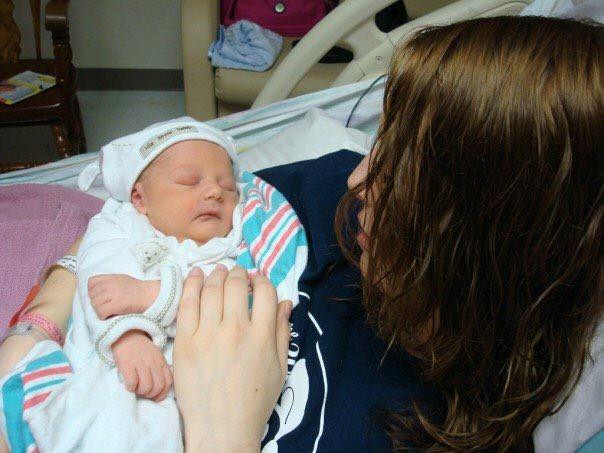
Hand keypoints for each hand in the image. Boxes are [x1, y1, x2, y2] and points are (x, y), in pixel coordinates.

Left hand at [88, 274, 159, 318]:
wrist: (150, 295)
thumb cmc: (137, 289)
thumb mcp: (121, 280)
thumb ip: (108, 282)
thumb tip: (94, 291)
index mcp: (111, 277)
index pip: (91, 282)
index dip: (93, 291)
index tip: (101, 296)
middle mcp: (110, 284)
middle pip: (92, 296)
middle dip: (97, 302)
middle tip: (107, 305)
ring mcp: (113, 294)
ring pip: (94, 305)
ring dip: (100, 310)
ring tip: (109, 310)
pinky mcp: (117, 304)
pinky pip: (101, 312)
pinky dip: (103, 316)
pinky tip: (110, 315)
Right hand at [111, 330, 172, 401]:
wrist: (126, 333)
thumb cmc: (140, 347)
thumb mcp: (155, 355)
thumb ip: (159, 368)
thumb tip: (159, 387)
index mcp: (161, 361)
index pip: (168, 382)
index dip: (162, 394)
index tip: (155, 397)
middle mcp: (153, 363)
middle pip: (158, 387)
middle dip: (151, 395)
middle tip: (143, 393)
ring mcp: (141, 363)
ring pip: (146, 387)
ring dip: (140, 392)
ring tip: (135, 388)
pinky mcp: (127, 364)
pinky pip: (132, 383)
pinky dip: (130, 388)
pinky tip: (128, 384)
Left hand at [173, 266, 291, 452]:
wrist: (222, 428)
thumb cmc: (254, 400)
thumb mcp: (280, 368)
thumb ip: (282, 332)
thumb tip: (286, 302)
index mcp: (262, 335)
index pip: (265, 292)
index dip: (262, 280)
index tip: (257, 281)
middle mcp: (236, 329)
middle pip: (236, 285)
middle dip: (238, 273)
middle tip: (236, 274)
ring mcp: (207, 334)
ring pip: (212, 289)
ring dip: (217, 274)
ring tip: (218, 272)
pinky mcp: (185, 342)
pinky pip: (187, 304)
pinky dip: (191, 284)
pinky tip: (196, 275)